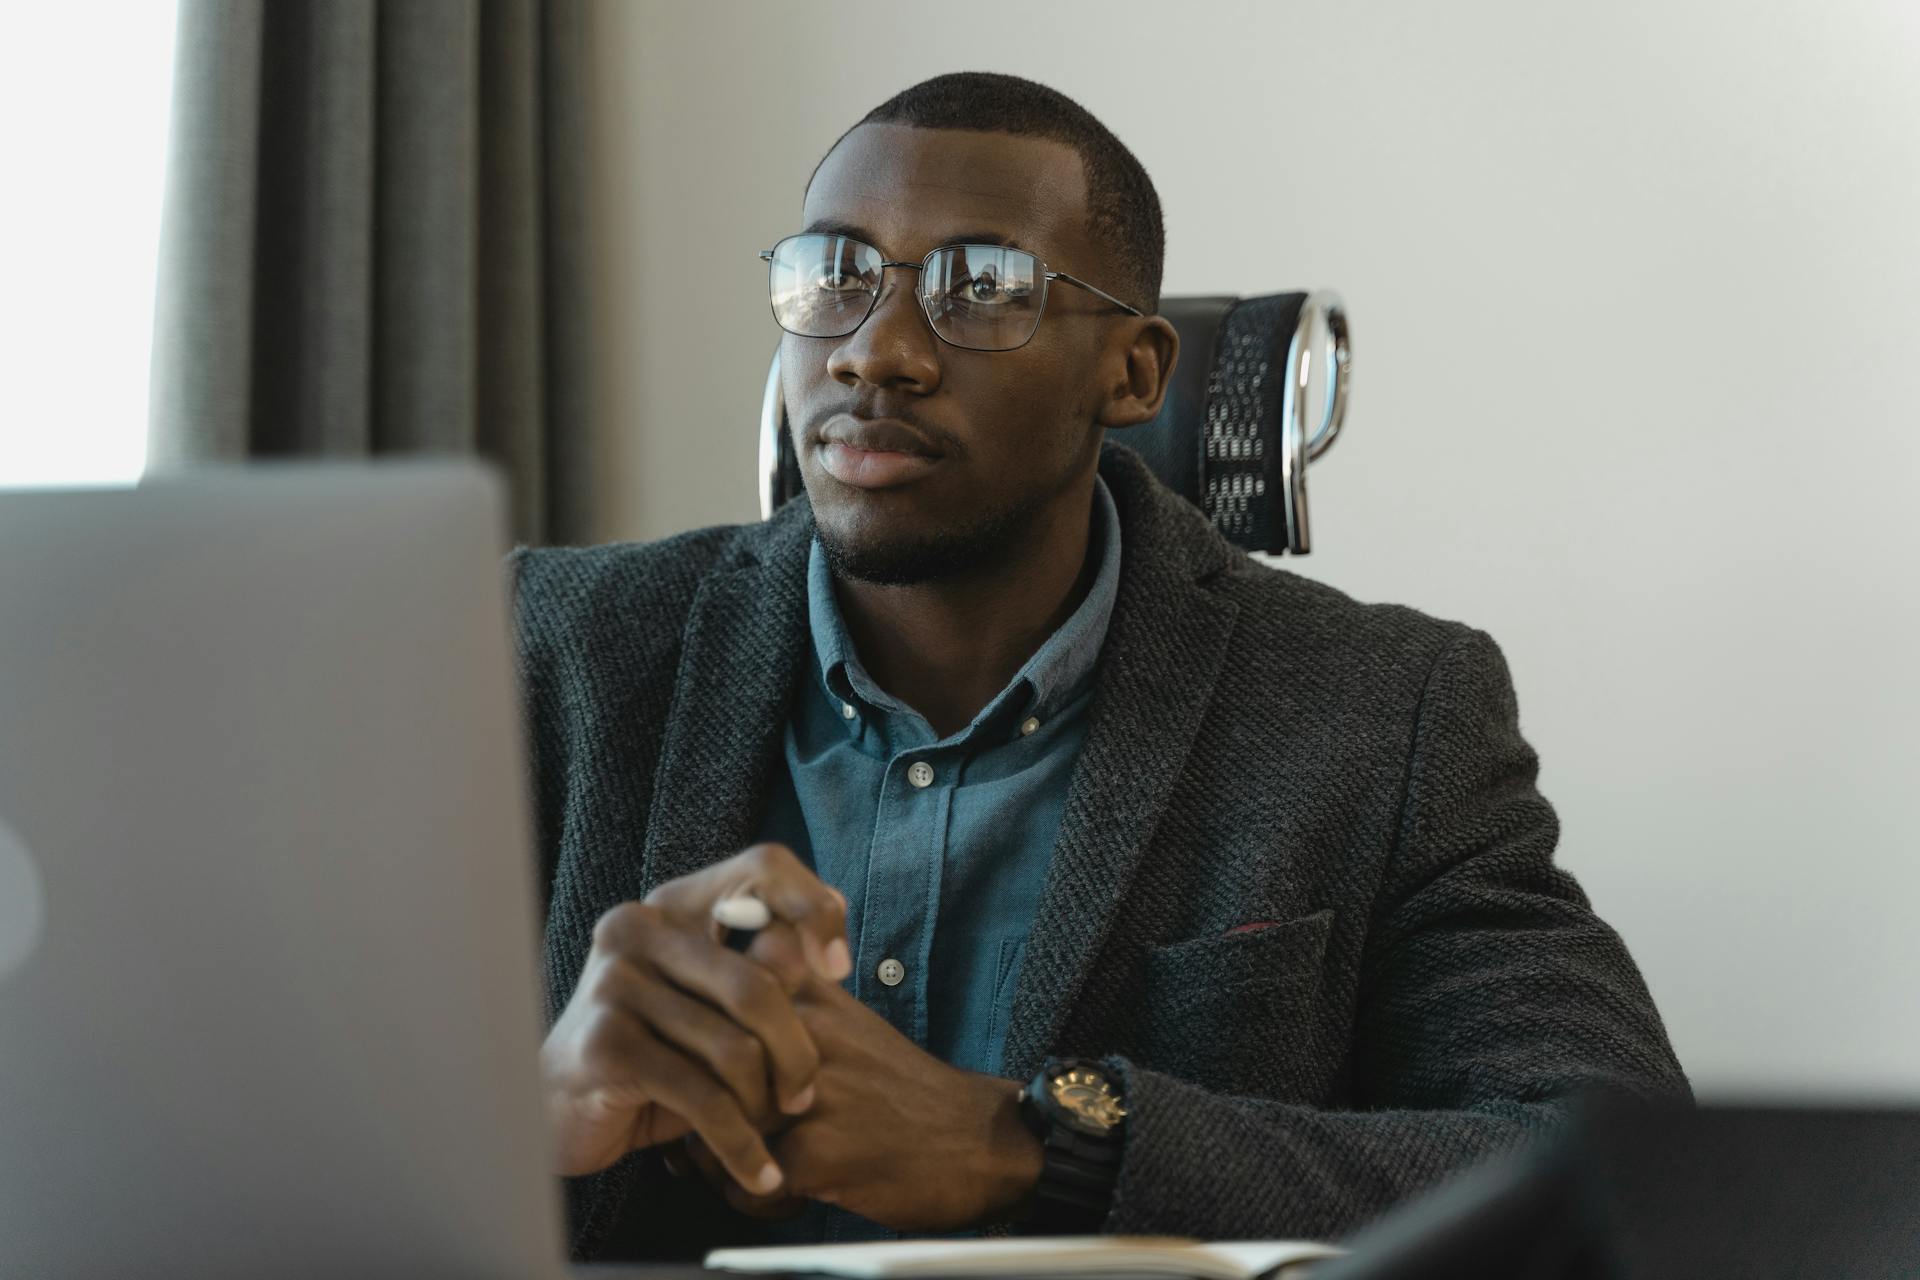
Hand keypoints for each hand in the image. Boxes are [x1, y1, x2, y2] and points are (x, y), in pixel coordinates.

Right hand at [539, 843, 851, 1191]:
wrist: (563, 1109)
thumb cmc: (657, 1052)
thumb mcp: (714, 1004)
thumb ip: (763, 967)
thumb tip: (829, 935)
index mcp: (674, 905)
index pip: (761, 866)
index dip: (813, 909)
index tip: (839, 969)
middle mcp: (638, 929)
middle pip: (759, 985)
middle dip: (797, 1053)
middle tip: (803, 1094)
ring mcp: (616, 984)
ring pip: (736, 1049)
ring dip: (765, 1104)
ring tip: (771, 1128)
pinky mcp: (607, 1045)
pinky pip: (703, 1098)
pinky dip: (741, 1144)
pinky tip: (759, 1171)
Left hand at [677, 971, 1043, 1231]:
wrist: (978, 1138)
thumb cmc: (899, 1086)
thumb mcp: (841, 1019)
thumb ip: (775, 1009)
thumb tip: (692, 1033)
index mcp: (807, 993)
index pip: (709, 1004)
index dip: (696, 1047)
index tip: (703, 1069)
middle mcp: (804, 1033)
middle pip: (702, 1070)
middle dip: (697, 1112)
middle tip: (714, 1133)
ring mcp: (810, 1093)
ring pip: (715, 1128)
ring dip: (721, 1159)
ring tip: (753, 1165)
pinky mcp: (818, 1153)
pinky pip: (749, 1182)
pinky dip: (759, 1200)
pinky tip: (791, 1195)